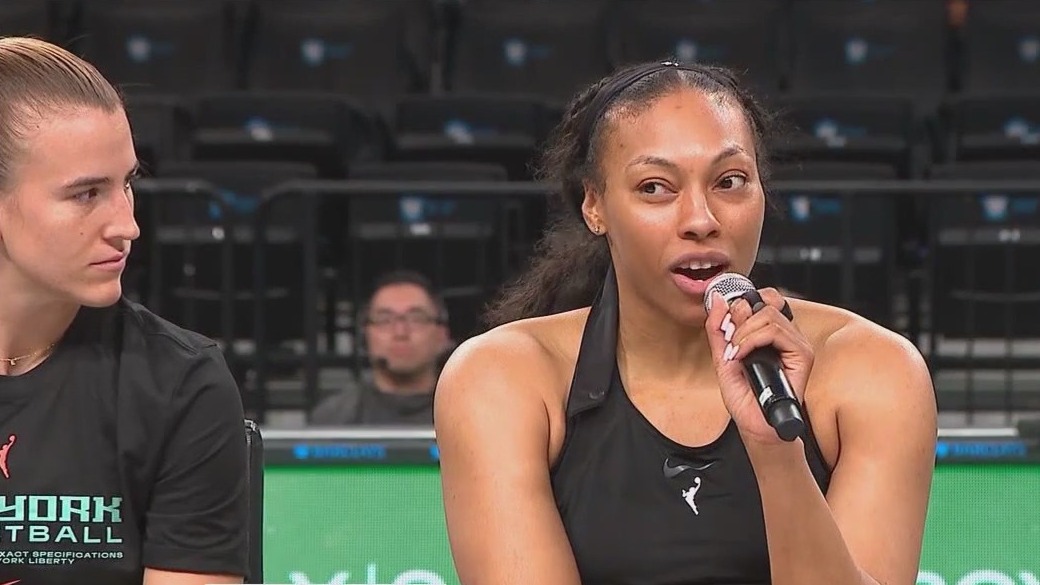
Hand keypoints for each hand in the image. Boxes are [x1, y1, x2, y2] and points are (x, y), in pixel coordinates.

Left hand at [704, 288, 814, 445]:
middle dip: (738, 320)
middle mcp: (786, 336)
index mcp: (770, 334)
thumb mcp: (722, 357)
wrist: (754, 426)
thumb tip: (717, 299)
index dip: (742, 304)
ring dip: (743, 333)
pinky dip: (752, 340)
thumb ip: (718, 329)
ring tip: (736, 354)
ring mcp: (796, 345)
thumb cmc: (744, 398)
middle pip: (765, 303)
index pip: (764, 298)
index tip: (726, 326)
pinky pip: (776, 331)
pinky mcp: (802, 356)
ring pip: (769, 315)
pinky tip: (742, 356)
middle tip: (730, 343)